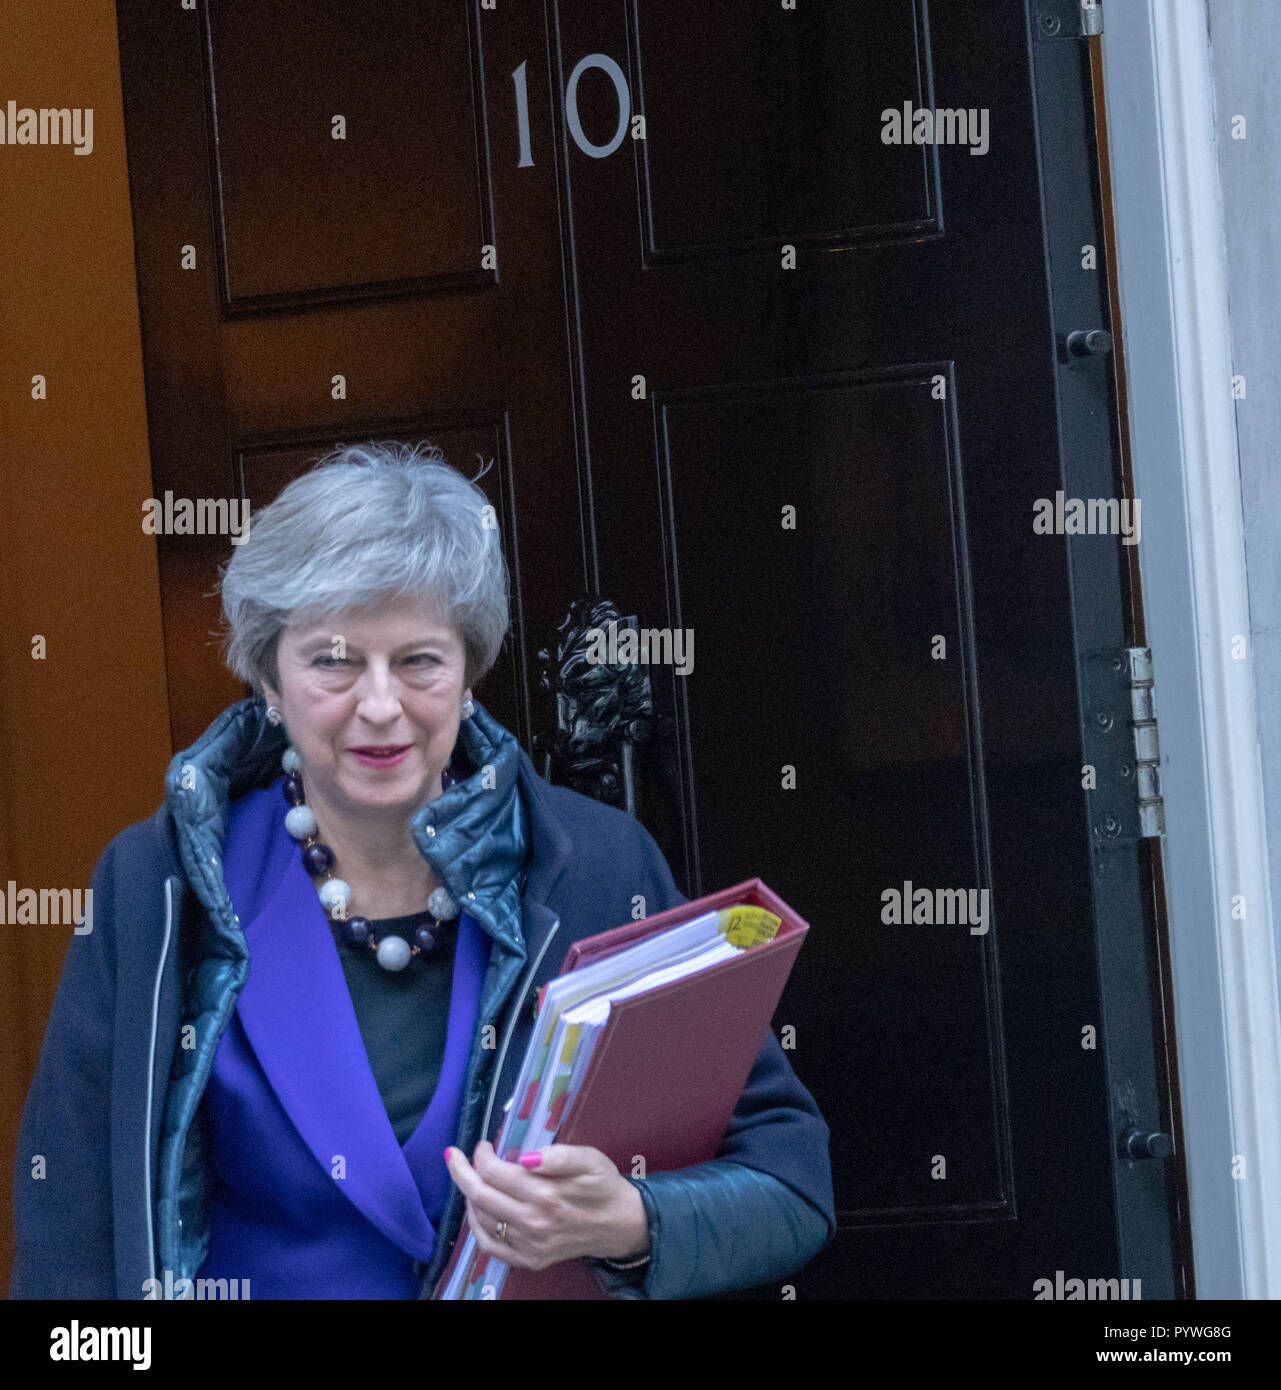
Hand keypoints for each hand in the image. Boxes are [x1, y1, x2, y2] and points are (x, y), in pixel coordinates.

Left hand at [444, 1141, 650, 1270]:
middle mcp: (534, 1222)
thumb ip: (558, 1155)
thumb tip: (525, 1157)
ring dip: (468, 1196)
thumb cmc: (603, 1185)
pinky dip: (476, 1227)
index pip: (495, 1173)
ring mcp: (530, 1245)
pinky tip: (477, 1210)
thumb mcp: (589, 1159)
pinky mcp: (530, 1260)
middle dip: (461, 1172)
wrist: (619, 1224)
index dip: (481, 1156)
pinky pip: (491, 1246)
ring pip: (481, 1220)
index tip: (483, 1145)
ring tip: (470, 1179)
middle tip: (453, 1156)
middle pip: (480, 1196)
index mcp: (546, 1194)